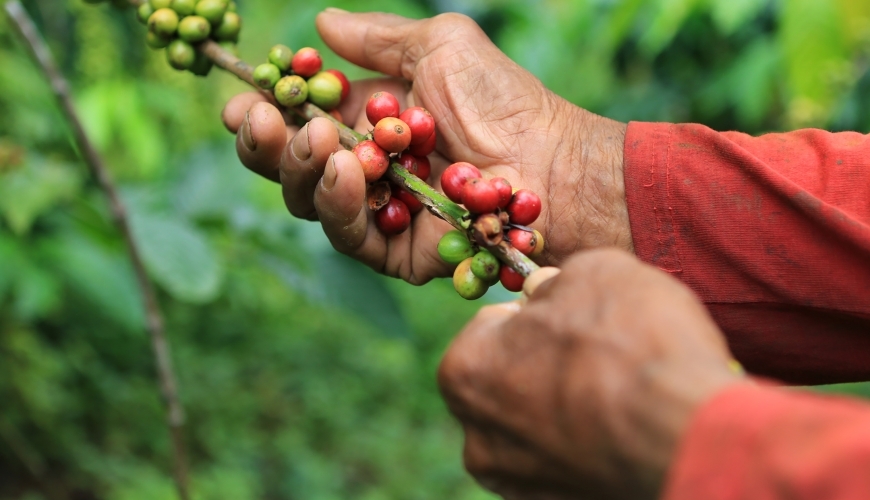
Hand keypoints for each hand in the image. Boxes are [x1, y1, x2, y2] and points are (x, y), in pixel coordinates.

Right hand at [221, 10, 631, 283]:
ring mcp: (381, 212)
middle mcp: (367, 170)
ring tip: (314, 140)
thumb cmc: (502, 100)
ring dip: (300, 170)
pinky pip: (352, 236)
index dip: (267, 112)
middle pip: (293, 168)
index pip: (301, 121)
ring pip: (312, 203)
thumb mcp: (439, 47)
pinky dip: (339, 205)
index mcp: (369, 122)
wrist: (550, 159)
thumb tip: (321, 22)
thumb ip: (378, 40)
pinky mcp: (399, 252)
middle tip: (263, 121)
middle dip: (267, 145)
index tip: (245, 99)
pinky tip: (341, 170)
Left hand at [438, 249, 742, 499]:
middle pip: (508, 381)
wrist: (685, 433)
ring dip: (564, 408)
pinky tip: (621, 431)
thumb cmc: (632, 343)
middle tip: (596, 352)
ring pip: (536, 428)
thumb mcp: (595, 273)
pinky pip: (566, 463)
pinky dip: (587, 447)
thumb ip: (556, 284)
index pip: (492, 326)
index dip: (535, 313)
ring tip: (616, 393)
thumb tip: (548, 295)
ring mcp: (516, 481)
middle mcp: (478, 435)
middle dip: (543, 363)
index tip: (571, 316)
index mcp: (465, 371)